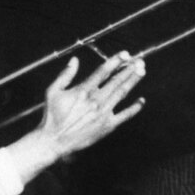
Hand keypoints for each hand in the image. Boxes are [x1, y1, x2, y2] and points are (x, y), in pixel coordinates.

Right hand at [30, 51, 147, 159]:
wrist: (55, 140)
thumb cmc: (52, 116)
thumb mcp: (53, 91)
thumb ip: (65, 75)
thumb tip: (75, 60)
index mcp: (83, 90)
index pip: (103, 71)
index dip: (115, 61)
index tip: (125, 54)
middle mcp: (96, 100)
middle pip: (116, 81)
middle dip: (129, 69)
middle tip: (139, 61)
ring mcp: (103, 113)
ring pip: (122, 93)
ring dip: (132, 81)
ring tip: (141, 71)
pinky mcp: (107, 125)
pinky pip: (125, 115)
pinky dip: (135, 108)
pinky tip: (141, 100)